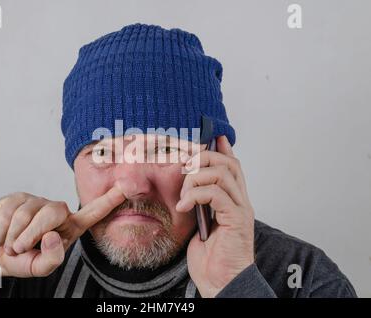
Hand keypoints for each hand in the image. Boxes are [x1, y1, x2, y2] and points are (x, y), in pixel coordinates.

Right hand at [0, 185, 124, 277]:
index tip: (127, 186)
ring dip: (14, 236)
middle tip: (19, 248)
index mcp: (69, 227)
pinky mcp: (17, 197)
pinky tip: (2, 235)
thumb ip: (51, 259)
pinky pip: (9, 211)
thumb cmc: (22, 258)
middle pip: (52, 212)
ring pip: (27, 213)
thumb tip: (52, 234)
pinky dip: (1, 230)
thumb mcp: (39, 268)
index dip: (110, 199)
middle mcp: (57, 211)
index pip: (94, 212)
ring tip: (11, 244)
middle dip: (31, 234)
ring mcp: (37, 202)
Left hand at [176, 136, 254, 297]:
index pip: (232, 167)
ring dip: (196, 178)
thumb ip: (200, 205)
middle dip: (203, 158)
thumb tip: (189, 190)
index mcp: (233, 201)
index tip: (213, 136)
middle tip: (185, 166)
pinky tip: (184, 206)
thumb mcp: (201, 225)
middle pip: (228, 163)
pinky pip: (216, 193)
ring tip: (184, 195)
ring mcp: (240, 209)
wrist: (221, 282)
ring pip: (222, 173)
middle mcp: (241, 201)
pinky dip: (196, 194)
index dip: (223, 149)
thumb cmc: (211, 259)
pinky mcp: (236, 219)